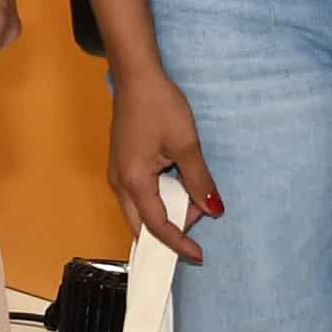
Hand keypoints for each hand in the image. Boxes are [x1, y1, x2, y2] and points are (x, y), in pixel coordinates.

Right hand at [108, 67, 222, 264]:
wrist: (137, 76)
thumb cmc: (159, 106)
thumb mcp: (186, 145)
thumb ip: (199, 181)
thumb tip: (213, 209)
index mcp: (133, 182)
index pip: (156, 226)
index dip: (178, 243)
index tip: (198, 255)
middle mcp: (119, 183)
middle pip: (141, 225)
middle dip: (170, 232)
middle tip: (199, 221)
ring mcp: (118, 173)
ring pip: (140, 209)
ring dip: (167, 211)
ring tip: (194, 196)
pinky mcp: (123, 164)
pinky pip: (140, 194)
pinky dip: (160, 198)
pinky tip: (180, 185)